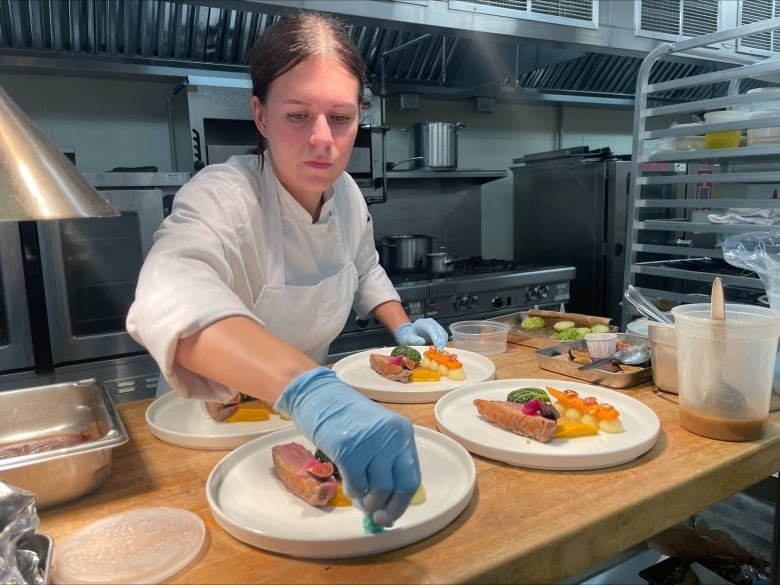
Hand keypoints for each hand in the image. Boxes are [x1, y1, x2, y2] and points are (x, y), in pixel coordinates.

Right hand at [275, 367, 420, 526]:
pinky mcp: (349, 451)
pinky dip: (353, 492)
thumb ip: (385, 461)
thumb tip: (388, 502)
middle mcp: (393, 438)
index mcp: (403, 433)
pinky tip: (348, 486)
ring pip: (379, 490)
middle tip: (378, 518)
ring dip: (368, 501)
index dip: (402, 501)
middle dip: (391, 508)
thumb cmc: (346, 418)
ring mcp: (372, 444)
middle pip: (402, 486)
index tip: (391, 514)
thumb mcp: (376, 433)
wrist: (320, 397)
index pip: (412, 476)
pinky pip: (357, 486)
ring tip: (359, 496)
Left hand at [395, 318, 447, 349]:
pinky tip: (440, 349)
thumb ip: (413, 339)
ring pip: (443, 333)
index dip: (435, 337)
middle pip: (439, 330)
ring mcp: (436, 326)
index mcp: (422, 323)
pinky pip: (444, 336)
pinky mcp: (439, 331)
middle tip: (440, 351)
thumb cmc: (410, 336)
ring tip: (440, 351)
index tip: (438, 347)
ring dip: (443, 343)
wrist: (411, 335)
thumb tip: (422, 341)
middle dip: (441, 341)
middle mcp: (430, 322)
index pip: (431, 328)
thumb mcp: (408, 338)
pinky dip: (443, 343)